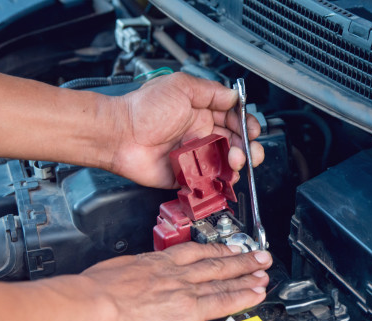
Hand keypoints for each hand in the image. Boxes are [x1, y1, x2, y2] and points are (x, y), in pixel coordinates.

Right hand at [82, 242, 271, 320]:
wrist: (93, 306)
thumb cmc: (94, 293)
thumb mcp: (113, 273)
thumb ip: (130, 279)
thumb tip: (128, 286)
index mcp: (155, 262)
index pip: (192, 253)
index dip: (214, 250)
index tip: (226, 249)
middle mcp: (174, 272)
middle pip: (214, 262)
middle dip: (240, 258)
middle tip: (259, 254)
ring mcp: (184, 289)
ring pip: (224, 279)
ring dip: (247, 274)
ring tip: (264, 271)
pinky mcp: (189, 308)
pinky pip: (224, 300)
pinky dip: (243, 296)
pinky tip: (256, 294)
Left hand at [110, 73, 263, 187]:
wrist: (120, 135)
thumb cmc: (143, 109)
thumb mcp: (181, 87)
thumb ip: (210, 91)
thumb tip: (233, 96)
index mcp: (201, 112)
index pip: (233, 120)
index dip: (246, 126)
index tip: (251, 131)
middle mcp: (200, 134)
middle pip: (235, 143)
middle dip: (247, 148)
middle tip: (247, 152)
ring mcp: (194, 156)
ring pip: (225, 164)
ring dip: (237, 165)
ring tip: (235, 163)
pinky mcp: (186, 176)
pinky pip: (208, 181)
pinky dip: (219, 182)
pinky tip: (223, 177)